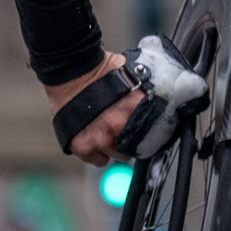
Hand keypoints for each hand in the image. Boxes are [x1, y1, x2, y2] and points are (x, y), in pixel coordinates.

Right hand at [44, 52, 143, 167]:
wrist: (71, 70)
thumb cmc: (102, 71)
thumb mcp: (134, 79)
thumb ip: (145, 98)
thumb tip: (159, 106)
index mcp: (137, 112)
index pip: (152, 137)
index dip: (147, 136)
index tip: (143, 136)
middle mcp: (120, 128)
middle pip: (133, 149)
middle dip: (127, 140)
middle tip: (119, 127)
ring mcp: (100, 139)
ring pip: (114, 155)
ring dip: (111, 146)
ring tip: (104, 129)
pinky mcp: (82, 146)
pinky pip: (97, 160)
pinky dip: (95, 152)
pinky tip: (93, 135)